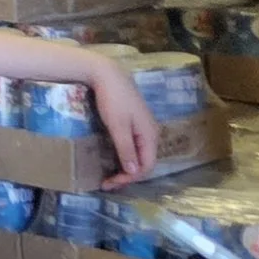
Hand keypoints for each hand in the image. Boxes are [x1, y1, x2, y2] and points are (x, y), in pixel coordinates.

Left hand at [87, 52, 159, 186]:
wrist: (108, 74)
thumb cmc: (113, 99)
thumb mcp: (118, 126)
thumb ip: (126, 149)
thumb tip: (134, 172)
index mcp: (150, 135)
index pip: (146, 166)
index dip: (130, 178)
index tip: (111, 183)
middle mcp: (151, 133)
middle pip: (144, 162)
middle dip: (127, 175)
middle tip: (107, 183)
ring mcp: (143, 128)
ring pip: (138, 154)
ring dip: (126, 167)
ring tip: (110, 176)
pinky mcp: (134, 123)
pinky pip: (133, 146)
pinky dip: (124, 156)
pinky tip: (114, 159)